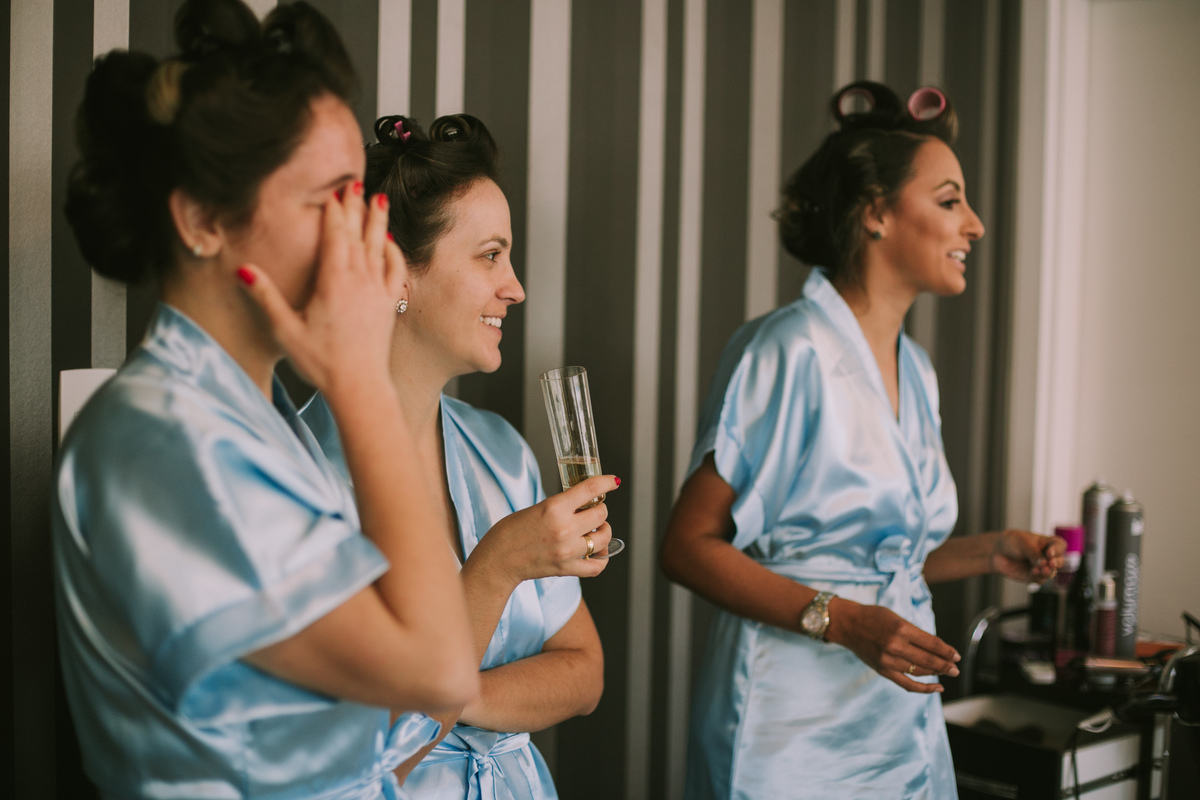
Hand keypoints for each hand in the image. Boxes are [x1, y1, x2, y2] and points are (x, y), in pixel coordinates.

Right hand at [237, 185, 405, 399]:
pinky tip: (390, 243)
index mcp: (334, 282)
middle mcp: (360, 282)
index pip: (335, 236)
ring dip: (377, 223)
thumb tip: (244, 269)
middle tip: (356, 183)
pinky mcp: (390, 306)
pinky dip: (394, 253)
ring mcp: (378, 292)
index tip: (335, 190)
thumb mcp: (285, 329)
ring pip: (378, 248)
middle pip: (358, 235)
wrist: (360, 387)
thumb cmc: (322, 363)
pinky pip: (396, 272)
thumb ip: (266, 296)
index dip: (334, 211)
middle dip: (356, 208)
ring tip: (379, 199)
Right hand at [467, 475, 620, 585]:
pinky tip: (598, 552)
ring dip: (604, 531)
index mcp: (554, 508)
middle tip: (593, 510)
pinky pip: (597, 566)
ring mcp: (568, 551)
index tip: (613, 481)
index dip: (606, 482)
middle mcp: (564, 529)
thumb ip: (561, 506)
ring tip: (596, 530)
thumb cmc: (510, 532)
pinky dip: (602, 558)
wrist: (498, 560)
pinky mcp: (567, 568)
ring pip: (604, 538)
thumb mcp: (537, 508)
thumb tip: (583, 503)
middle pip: (601, 514)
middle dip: (600, 509)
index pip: (591, 489)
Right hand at [825, 598, 959, 693]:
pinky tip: (937, 688)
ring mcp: (889, 660)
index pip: (932, 644)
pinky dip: (924, 688)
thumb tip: (937, 649)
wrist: (848, 625)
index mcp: (901, 629)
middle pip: (928, 660)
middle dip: (946, 665)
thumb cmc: (873, 617)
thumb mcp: (896, 618)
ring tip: (947, 672)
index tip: (956, 655)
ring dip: (937, 673)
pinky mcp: (883, 670)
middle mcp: (895, 646)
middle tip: (956, 668)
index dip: (947, 651)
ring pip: (920, 671)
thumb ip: (915, 633)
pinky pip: (907, 684)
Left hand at [991, 530, 1064, 582]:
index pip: (1059, 546)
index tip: (1050, 552)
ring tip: (1042, 570)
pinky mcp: (1033, 577)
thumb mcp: (1024, 544)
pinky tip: (1033, 572)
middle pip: (1059, 561)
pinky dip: (1038, 577)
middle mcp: (1047, 557)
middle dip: (1057, 563)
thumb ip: (1034, 554)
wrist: (997, 551)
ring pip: (1051, 573)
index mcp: (1048, 543)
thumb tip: (1044, 564)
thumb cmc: (1012, 543)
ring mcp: (1041, 568)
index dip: (1057, 550)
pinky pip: (1040, 579)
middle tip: (1051, 564)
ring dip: (1048, 572)